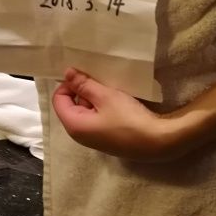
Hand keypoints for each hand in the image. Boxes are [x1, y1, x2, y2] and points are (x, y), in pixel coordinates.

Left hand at [52, 68, 182, 161]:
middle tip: (100, 80)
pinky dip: (103, 108)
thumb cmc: (128, 118)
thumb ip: (84, 84)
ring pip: (86, 112)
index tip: (85, 75)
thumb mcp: (105, 96)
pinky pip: (97, 119)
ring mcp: (93, 139)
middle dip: (82, 91)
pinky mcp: (107, 139)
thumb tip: (66, 73)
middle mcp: (79, 135)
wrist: (156, 142)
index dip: (68, 84)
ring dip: (95, 98)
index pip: (58, 99)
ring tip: (110, 90)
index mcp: (74, 125)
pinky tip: (117, 102)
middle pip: (71, 106)